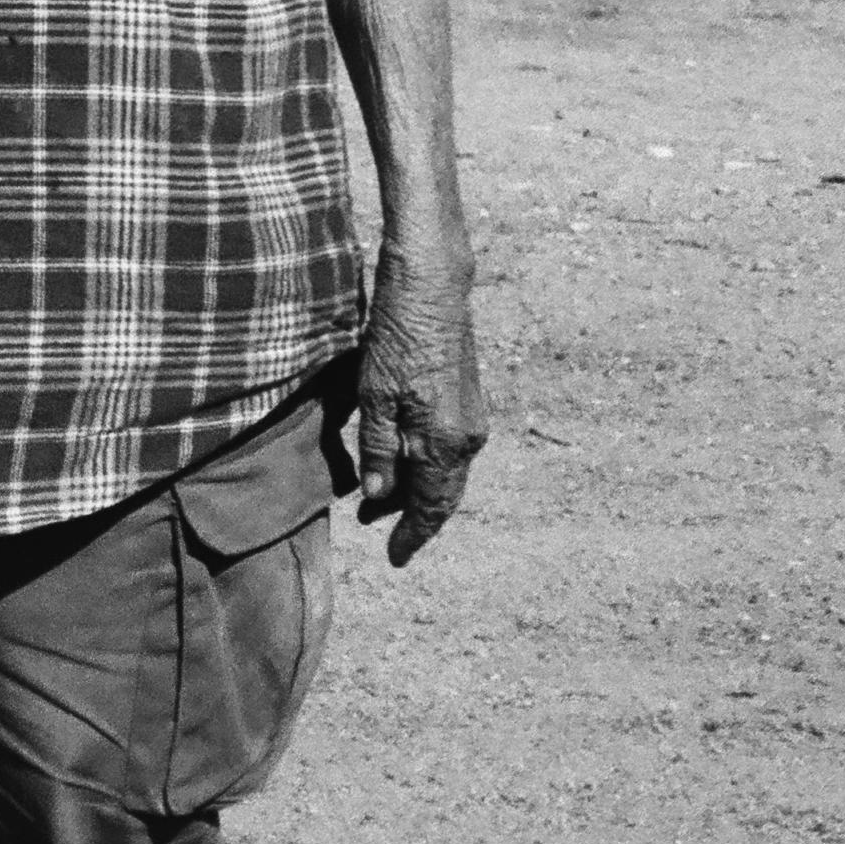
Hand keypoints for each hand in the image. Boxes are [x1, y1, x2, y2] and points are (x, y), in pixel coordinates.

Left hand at [353, 245, 486, 563]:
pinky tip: (399, 457)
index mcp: (445, 443)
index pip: (431, 509)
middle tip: (372, 524)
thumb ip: (379, 448)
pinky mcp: (467, 399)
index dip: (411, 536)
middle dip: (409, 515)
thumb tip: (380, 495)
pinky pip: (448, 449)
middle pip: (442, 496)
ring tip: (376, 497)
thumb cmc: (398, 335)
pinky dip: (424, 463)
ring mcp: (472, 418)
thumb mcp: (375, 394)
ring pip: (445, 472)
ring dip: (414, 488)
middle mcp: (467, 438)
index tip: (394, 558)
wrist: (433, 285)